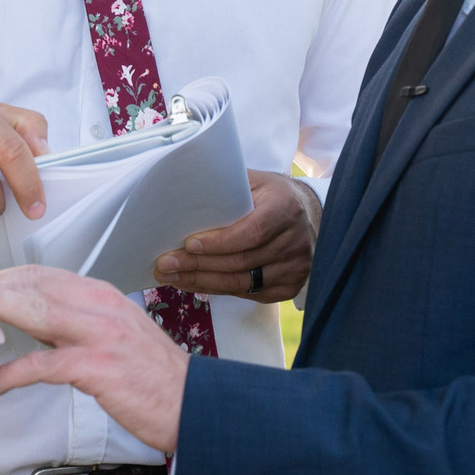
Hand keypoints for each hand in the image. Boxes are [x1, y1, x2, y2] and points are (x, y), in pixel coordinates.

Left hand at [0, 266, 187, 453]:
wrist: (193, 404)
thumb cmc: (151, 375)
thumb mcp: (116, 333)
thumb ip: (79, 321)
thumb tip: (37, 319)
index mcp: (102, 295)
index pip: (43, 275)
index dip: (4, 280)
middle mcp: (100, 305)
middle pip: (33, 287)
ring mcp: (99, 334)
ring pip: (35, 313)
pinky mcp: (96, 367)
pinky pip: (41, 366)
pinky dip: (10, 375)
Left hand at [153, 170, 319, 302]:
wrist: (309, 215)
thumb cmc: (271, 195)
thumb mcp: (254, 180)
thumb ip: (226, 185)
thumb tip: (182, 190)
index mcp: (284, 207)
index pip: (251, 232)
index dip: (219, 242)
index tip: (188, 243)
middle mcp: (294, 241)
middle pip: (241, 261)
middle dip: (198, 265)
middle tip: (165, 264)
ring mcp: (295, 267)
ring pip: (241, 283)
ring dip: (201, 281)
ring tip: (171, 276)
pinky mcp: (289, 287)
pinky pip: (247, 294)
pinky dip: (217, 290)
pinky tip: (193, 283)